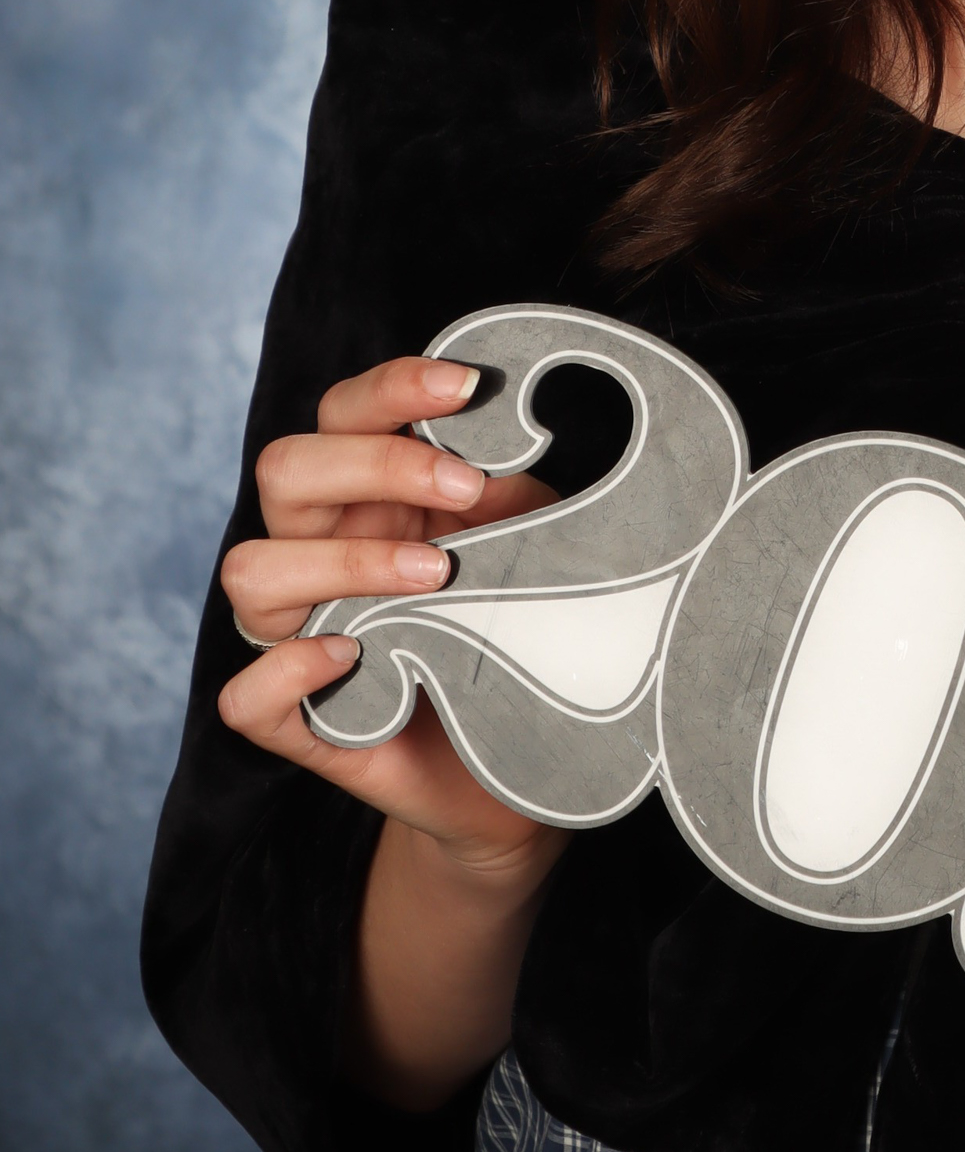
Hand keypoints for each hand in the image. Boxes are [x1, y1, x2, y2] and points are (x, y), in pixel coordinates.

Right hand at [216, 354, 561, 876]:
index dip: (391, 386)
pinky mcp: (300, 721)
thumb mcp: (532, 546)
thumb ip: (511, 497)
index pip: (343, 413)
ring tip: (436, 576)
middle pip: (284, 469)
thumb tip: (504, 452)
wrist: (520, 765)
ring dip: (345, 561)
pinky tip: (352, 654)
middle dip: (376, 463)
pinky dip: (290, 667)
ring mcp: (301, 633)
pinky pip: (245, 694)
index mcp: (370, 496)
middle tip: (465, 491)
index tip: (467, 387)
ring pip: (249, 570)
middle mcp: (320, 552)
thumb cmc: (518, 632)